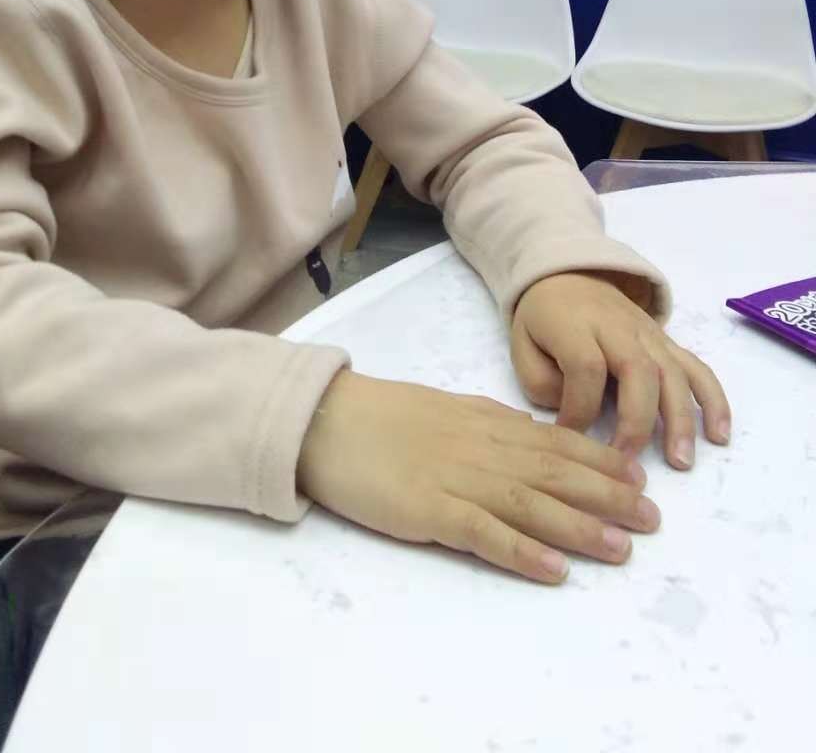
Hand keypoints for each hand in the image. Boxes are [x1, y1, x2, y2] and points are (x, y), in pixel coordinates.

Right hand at [297, 369, 660, 584]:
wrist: (326, 420)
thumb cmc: (382, 415)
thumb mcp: (445, 409)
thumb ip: (489, 426)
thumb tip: (535, 442)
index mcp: (484, 421)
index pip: (555, 441)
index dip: (601, 461)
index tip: (639, 478)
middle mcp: (481, 448)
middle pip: (556, 473)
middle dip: (609, 496)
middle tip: (653, 519)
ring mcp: (456, 479)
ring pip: (532, 503)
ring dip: (581, 527)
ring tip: (621, 548)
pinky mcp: (428, 510)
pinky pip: (485, 534)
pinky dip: (523, 551)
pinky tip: (554, 569)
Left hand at [511, 272, 731, 469]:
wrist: (568, 276)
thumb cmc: (543, 320)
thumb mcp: (522, 345)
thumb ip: (540, 382)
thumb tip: (574, 416)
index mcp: (575, 325)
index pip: (585, 367)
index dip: (579, 409)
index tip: (569, 437)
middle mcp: (617, 327)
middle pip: (638, 369)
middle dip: (637, 421)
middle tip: (630, 463)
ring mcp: (648, 333)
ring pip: (672, 371)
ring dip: (681, 418)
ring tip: (681, 460)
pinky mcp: (667, 341)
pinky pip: (696, 367)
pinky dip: (713, 399)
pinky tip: (719, 432)